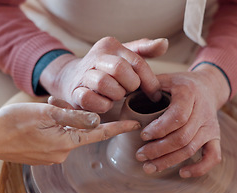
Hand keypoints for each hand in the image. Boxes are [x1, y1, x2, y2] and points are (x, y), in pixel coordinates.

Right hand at [0, 102, 139, 164]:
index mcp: (67, 142)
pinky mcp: (42, 157)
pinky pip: (55, 139)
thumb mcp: (46, 112)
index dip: (119, 128)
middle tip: (53, 102)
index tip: (135, 126)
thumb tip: (98, 120)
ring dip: (60, 119)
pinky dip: (52, 128)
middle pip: (80, 130)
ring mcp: (51, 157)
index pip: (100, 134)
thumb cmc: (14, 122)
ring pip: (66, 133)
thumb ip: (74, 116)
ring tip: (42, 109)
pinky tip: (37, 121)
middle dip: (72, 114)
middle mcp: (62, 153)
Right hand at [40, 37, 167, 112]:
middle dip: (130, 85)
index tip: (155, 95)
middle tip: (130, 92)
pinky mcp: (75, 92)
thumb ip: (145, 51)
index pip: (137, 62)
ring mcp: (83, 74)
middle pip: (119, 68)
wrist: (73, 80)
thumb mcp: (126, 57)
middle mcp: (96, 56)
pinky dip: (101, 105)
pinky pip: (89, 98)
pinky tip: (106, 104)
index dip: (150, 81)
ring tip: (116, 97)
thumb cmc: (108, 71)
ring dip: (115, 94)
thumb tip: (164, 43)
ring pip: (102, 82)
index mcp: (111, 46)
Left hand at [135, 64, 230, 177]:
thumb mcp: (164, 78)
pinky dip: (199, 168)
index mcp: (189, 93)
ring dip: (169, 161)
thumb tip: (124, 93)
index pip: (177, 116)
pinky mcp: (215, 137)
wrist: (208, 86)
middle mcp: (203, 111)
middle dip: (158, 150)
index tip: (142, 135)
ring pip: (191, 149)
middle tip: (140, 156)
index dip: (159, 129)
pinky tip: (181, 173)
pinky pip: (213, 157)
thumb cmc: (179, 84)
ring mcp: (210, 126)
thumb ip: (147, 85)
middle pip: (183, 137)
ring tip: (149, 167)